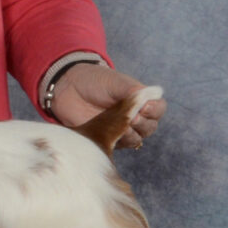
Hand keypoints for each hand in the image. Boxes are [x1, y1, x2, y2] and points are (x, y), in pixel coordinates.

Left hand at [49, 62, 164, 148]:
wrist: (68, 87)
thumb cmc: (95, 81)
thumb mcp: (116, 82)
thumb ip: (133, 90)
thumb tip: (151, 98)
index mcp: (141, 101)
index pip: (158, 109)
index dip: (154, 110)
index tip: (144, 107)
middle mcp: (135, 117)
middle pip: (150, 127)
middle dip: (143, 123)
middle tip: (133, 117)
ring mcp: (121, 129)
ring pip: (137, 139)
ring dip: (132, 134)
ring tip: (123, 125)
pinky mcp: (107, 139)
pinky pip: (118, 146)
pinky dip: (119, 141)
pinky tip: (114, 133)